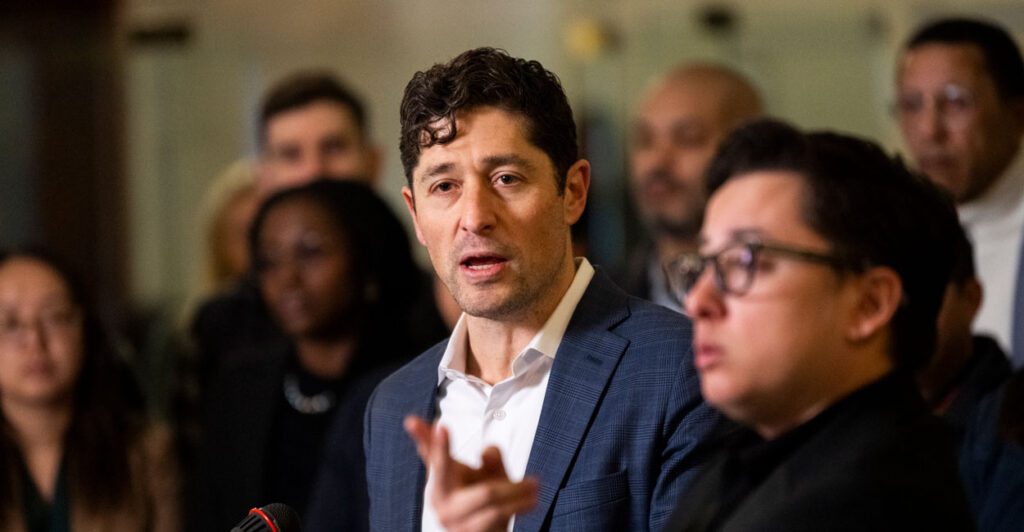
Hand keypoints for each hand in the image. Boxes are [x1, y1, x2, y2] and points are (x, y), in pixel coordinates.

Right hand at [404, 415, 538, 531]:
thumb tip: (486, 452)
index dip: (422, 437)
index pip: (430, 454)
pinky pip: (496, 514)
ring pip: (486, 492)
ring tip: (534, 485)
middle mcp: (439, 496)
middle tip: (449, 429)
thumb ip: (491, 460)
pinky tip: (532, 500)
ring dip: (515, 489)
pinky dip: (519, 504)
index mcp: (441, 477)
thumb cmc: (487, 498)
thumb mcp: (491, 473)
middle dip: (445, 448)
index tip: (412, 420)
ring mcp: (451, 518)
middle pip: (445, 467)